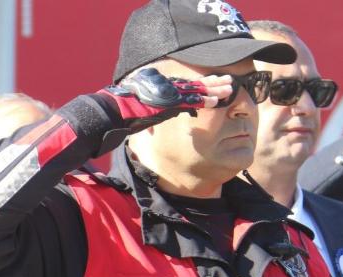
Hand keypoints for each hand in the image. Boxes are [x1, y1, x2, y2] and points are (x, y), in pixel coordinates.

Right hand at [91, 68, 231, 154]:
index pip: (187, 84)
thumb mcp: (138, 111)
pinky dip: (202, 100)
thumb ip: (149, 114)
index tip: (216, 83)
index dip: (203, 83)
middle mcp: (166, 87)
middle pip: (195, 83)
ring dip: (213, 90)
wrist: (112, 111)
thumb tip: (151, 129)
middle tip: (230, 82)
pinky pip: (189, 100)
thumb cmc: (121, 112)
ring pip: (196, 90)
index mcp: (161, 87)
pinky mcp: (166, 102)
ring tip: (230, 91)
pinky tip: (216, 101)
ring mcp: (167, 94)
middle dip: (213, 83)